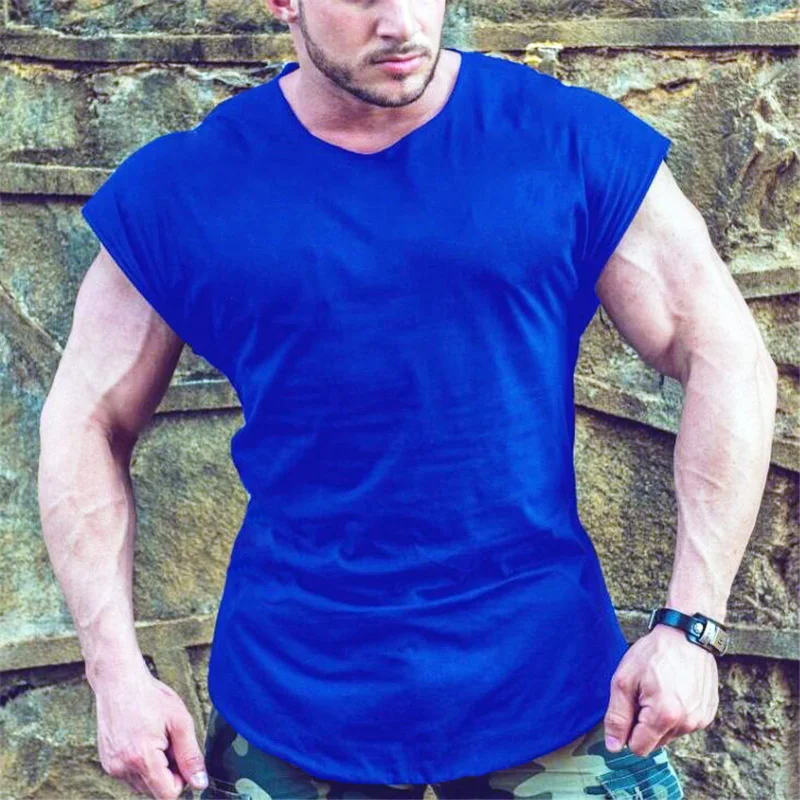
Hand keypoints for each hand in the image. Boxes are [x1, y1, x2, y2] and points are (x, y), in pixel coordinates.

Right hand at [92, 662, 208, 798]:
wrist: (119, 681)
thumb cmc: (150, 697)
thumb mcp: (180, 722)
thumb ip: (191, 756)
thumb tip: (200, 784)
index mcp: (142, 758)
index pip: (167, 795)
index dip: (181, 780)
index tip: (182, 758)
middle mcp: (122, 768)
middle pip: (155, 791)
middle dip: (168, 772)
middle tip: (169, 741)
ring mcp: (112, 767)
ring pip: (143, 785)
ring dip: (154, 769)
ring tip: (156, 738)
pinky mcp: (106, 762)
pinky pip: (130, 776)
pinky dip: (141, 764)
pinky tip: (143, 739)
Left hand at [603, 623, 719, 756]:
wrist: (686, 635)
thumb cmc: (653, 654)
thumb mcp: (624, 680)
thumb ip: (617, 716)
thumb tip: (613, 746)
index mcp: (664, 716)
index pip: (638, 748)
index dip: (627, 730)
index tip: (628, 706)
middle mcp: (687, 724)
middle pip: (654, 742)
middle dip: (644, 724)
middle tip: (643, 693)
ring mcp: (701, 720)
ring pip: (669, 734)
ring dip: (660, 719)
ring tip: (659, 688)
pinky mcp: (708, 714)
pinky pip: (684, 724)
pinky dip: (676, 713)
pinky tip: (674, 690)